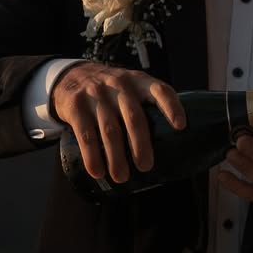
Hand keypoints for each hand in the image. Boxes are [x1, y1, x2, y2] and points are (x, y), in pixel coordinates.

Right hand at [51, 61, 184, 182]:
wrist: (71, 75)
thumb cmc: (112, 92)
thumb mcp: (132, 88)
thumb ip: (148, 106)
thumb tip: (174, 145)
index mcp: (139, 82)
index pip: (160, 90)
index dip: (172, 107)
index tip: (180, 126)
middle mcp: (119, 85)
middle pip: (134, 118)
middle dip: (141, 145)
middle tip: (146, 167)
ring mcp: (96, 95)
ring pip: (110, 130)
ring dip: (116, 157)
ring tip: (122, 177)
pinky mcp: (76, 107)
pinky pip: (86, 135)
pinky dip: (92, 156)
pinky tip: (97, 171)